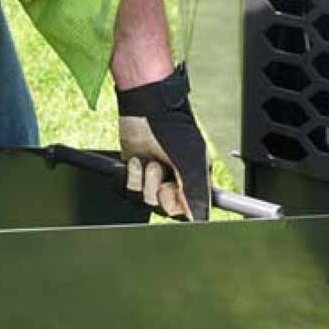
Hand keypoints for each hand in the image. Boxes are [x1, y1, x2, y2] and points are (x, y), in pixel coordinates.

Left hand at [117, 66, 210, 220]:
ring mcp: (154, 176)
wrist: (146, 108)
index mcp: (194, 179)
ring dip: (143, 178)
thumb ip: (196, 195)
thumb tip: (200, 220)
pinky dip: (129, 174)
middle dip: (157, 188)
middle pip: (162, 206)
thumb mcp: (191, 165)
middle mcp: (175, 180)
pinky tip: (136, 159)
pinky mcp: (135, 171)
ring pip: (143, 199)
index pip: (186, 209)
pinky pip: (128, 188)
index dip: (175, 201)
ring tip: (149, 159)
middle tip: (160, 167)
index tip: (173, 188)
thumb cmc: (174, 129)